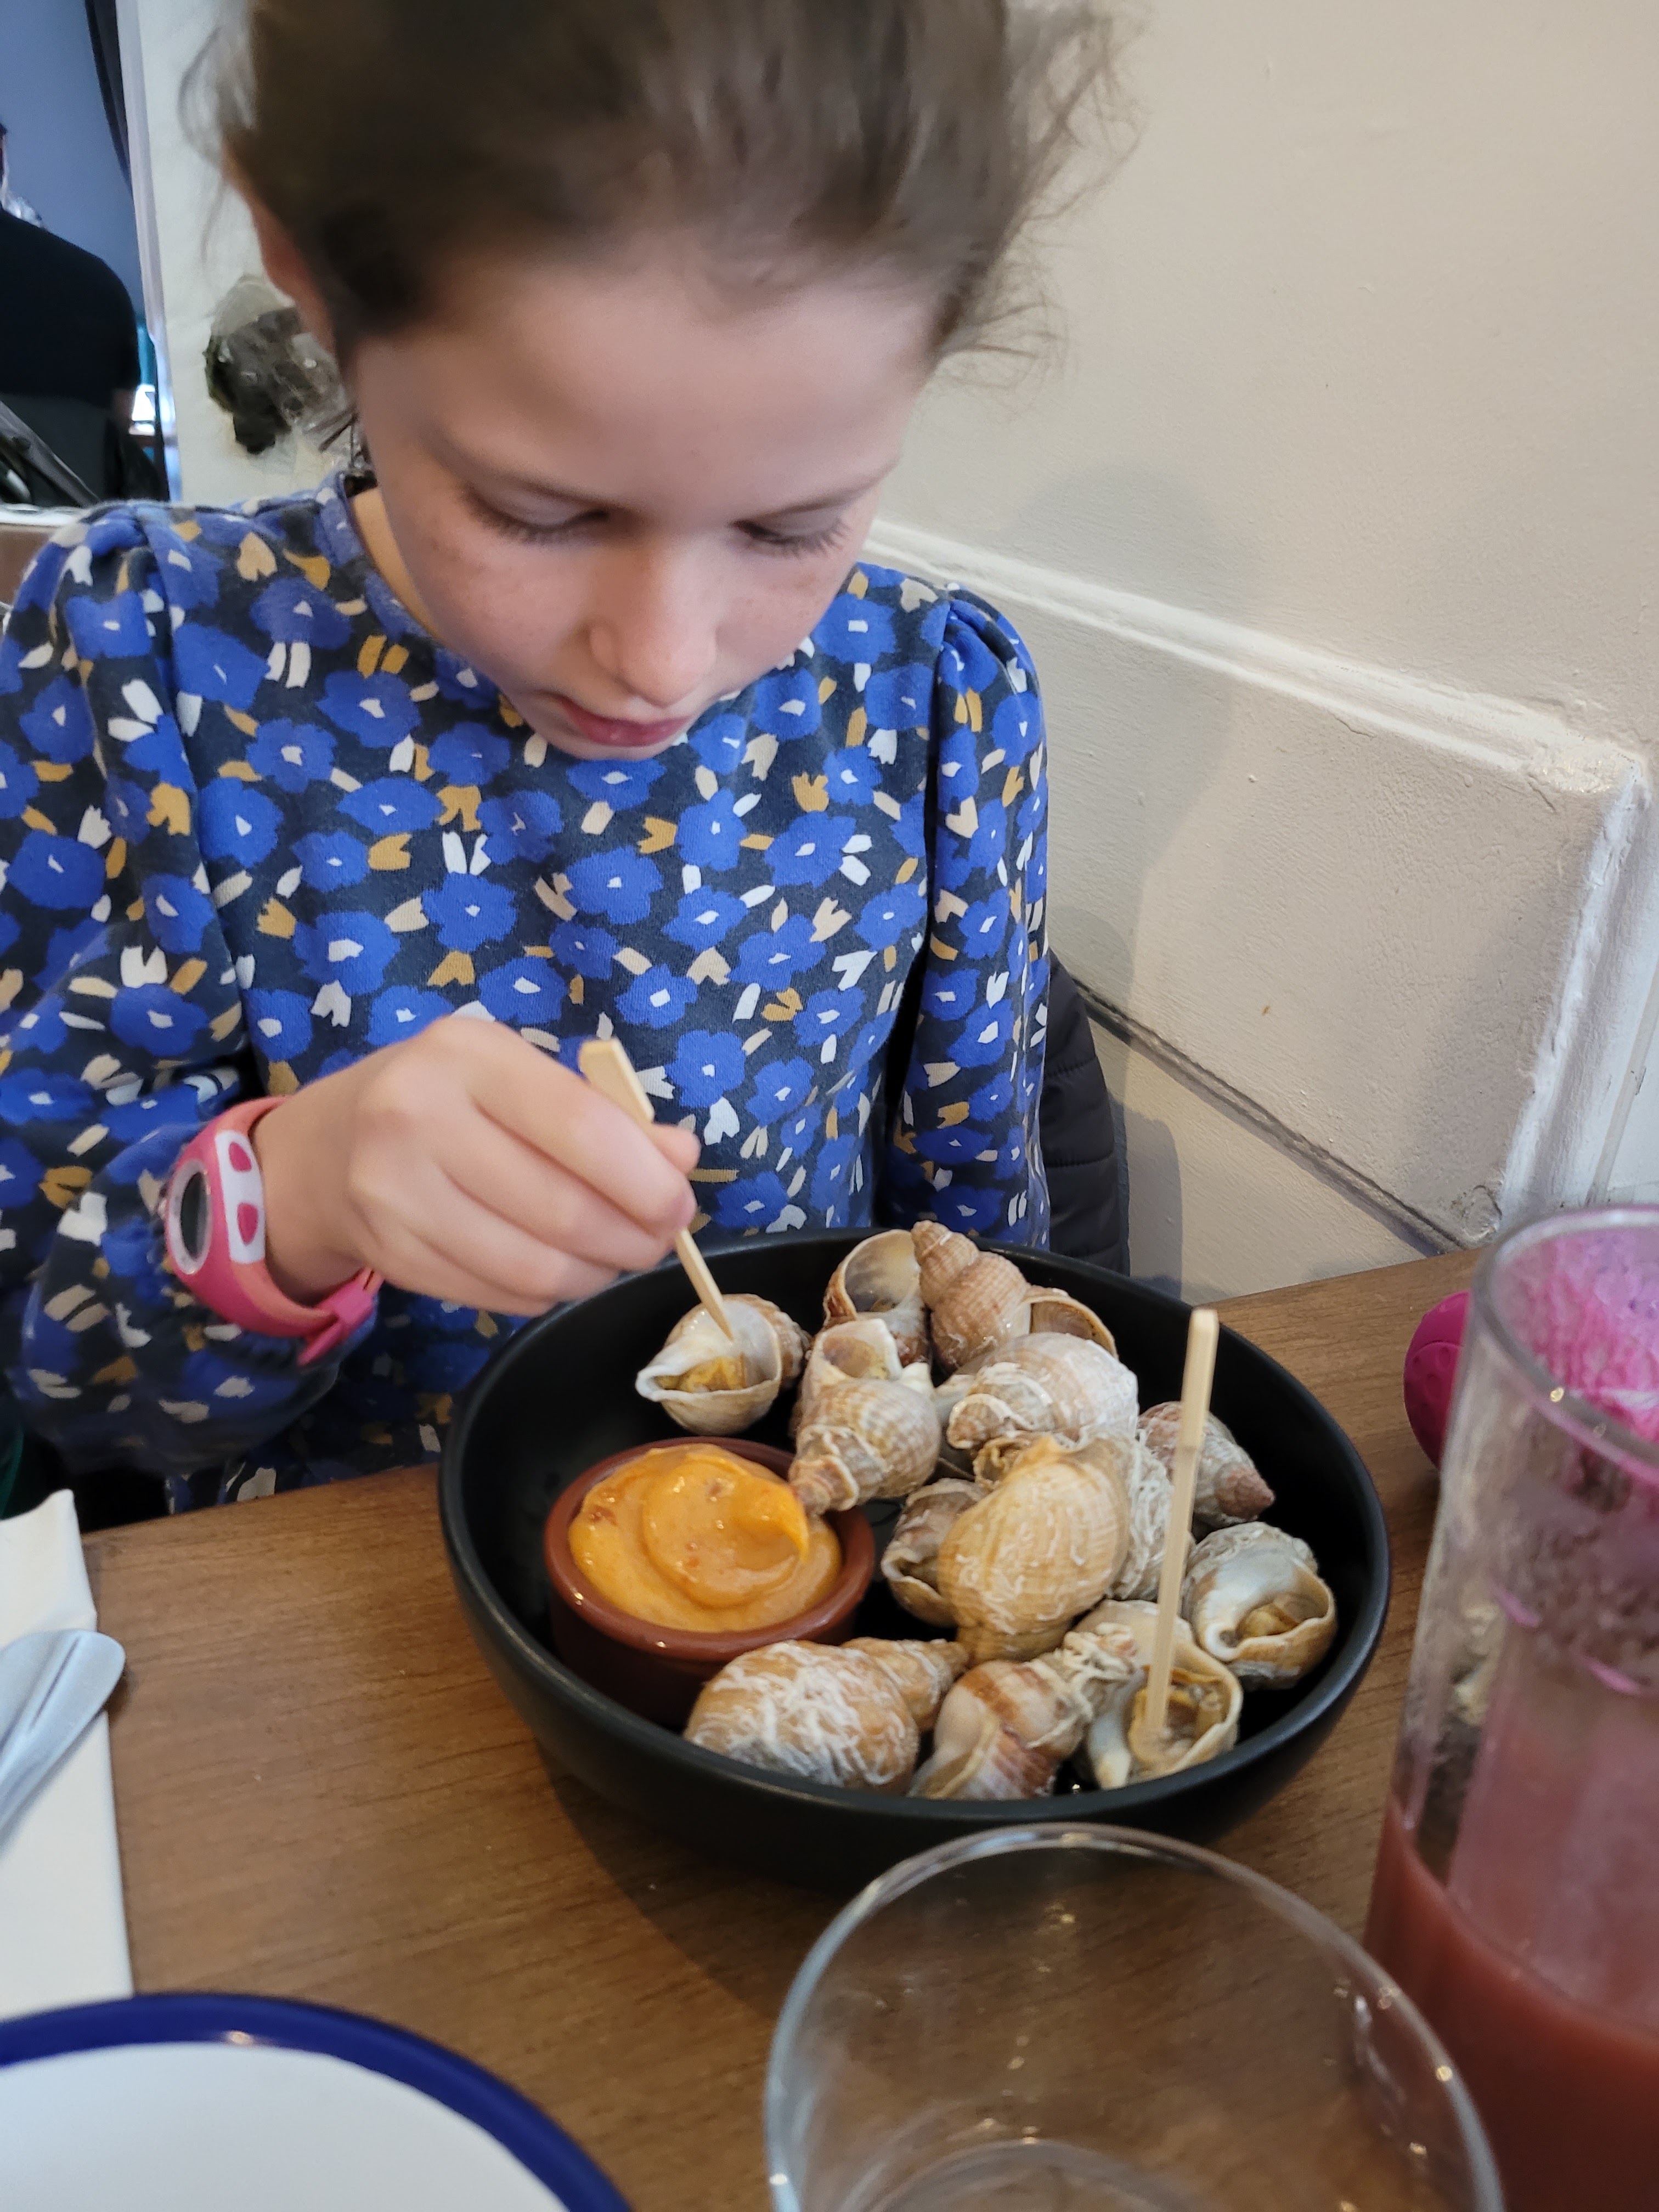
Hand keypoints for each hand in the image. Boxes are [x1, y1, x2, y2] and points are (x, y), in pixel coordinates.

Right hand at [251, 1016, 699, 1313]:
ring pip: (534, 1265)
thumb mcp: (518, 1076)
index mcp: (466, 1056)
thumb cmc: (446, 1099)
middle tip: (657, 1240)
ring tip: (614, 1257)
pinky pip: (501, 1293)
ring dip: (595, 1273)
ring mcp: (395, 1193)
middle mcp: (418, 1118)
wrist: (327, 1148)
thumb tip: (681, 1158)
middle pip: (561, 1208)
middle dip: (633, 1237)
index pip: (579, 1125)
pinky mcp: (391, 1255)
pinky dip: (548, 1292)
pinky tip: (559, 1270)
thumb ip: (605, 1113)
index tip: (679, 1203)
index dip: (644, 1178)